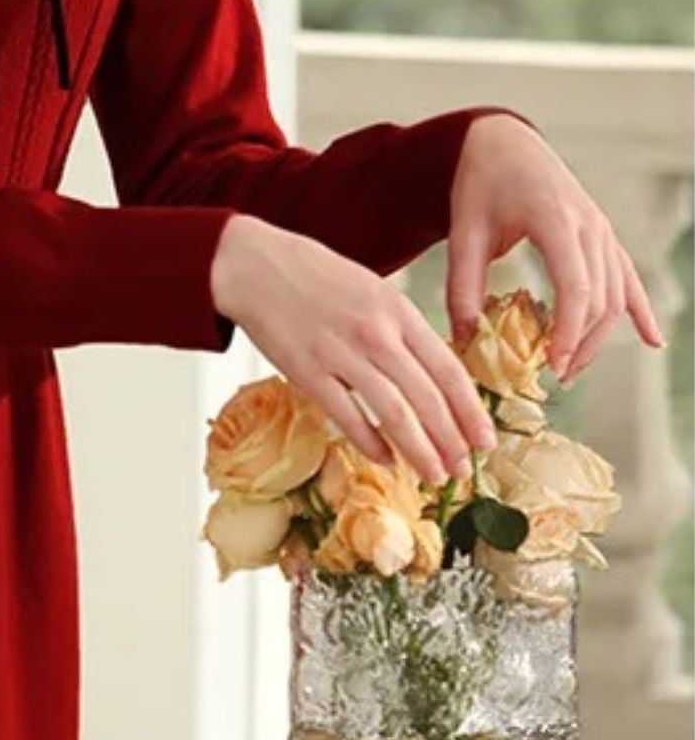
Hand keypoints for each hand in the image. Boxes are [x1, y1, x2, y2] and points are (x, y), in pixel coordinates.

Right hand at [210, 217, 498, 483]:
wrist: (254, 264)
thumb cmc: (313, 275)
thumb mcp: (372, 289)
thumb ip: (401, 328)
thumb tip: (429, 375)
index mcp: (397, 311)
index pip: (448, 369)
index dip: (471, 410)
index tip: (485, 439)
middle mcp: (376, 334)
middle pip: (427, 398)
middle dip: (451, 441)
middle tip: (463, 471)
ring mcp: (341, 354)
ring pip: (394, 413)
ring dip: (419, 450)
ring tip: (432, 475)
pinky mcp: (307, 372)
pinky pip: (347, 417)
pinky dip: (370, 443)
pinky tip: (385, 459)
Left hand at [446, 114, 665, 383]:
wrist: (502, 142)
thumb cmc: (480, 182)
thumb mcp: (463, 231)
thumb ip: (462, 283)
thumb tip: (465, 337)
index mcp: (555, 219)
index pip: (577, 287)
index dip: (570, 332)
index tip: (554, 366)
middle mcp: (589, 225)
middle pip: (601, 297)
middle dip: (581, 342)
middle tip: (553, 376)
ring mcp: (601, 229)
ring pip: (615, 293)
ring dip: (598, 334)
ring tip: (571, 366)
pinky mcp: (602, 235)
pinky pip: (627, 276)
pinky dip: (639, 309)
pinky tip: (652, 339)